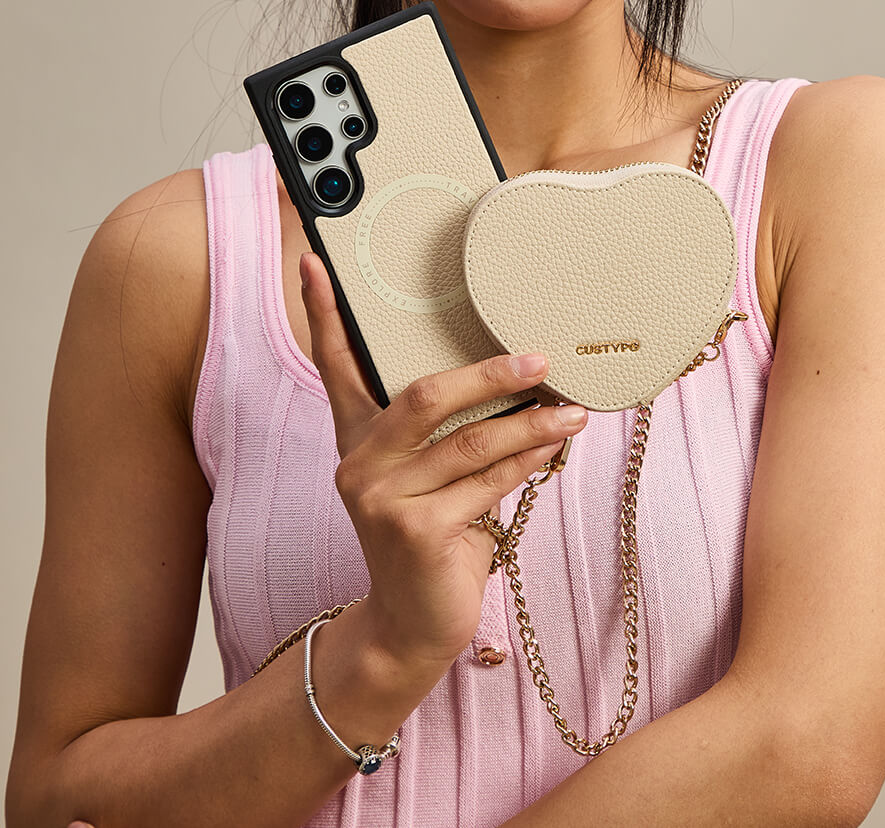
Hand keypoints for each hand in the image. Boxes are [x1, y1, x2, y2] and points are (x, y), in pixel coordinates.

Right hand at [299, 251, 587, 672]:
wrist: (413, 624)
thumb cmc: (432, 536)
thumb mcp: (429, 476)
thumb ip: (451, 430)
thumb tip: (523, 373)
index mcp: (358, 438)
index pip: (334, 365)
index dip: (324, 313)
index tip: (314, 260)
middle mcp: (360, 463)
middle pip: (424, 394)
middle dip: (487, 372)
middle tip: (537, 356)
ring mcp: (383, 498)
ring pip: (471, 442)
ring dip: (530, 421)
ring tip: (570, 409)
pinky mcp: (416, 530)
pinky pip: (488, 481)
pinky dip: (529, 459)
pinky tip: (555, 444)